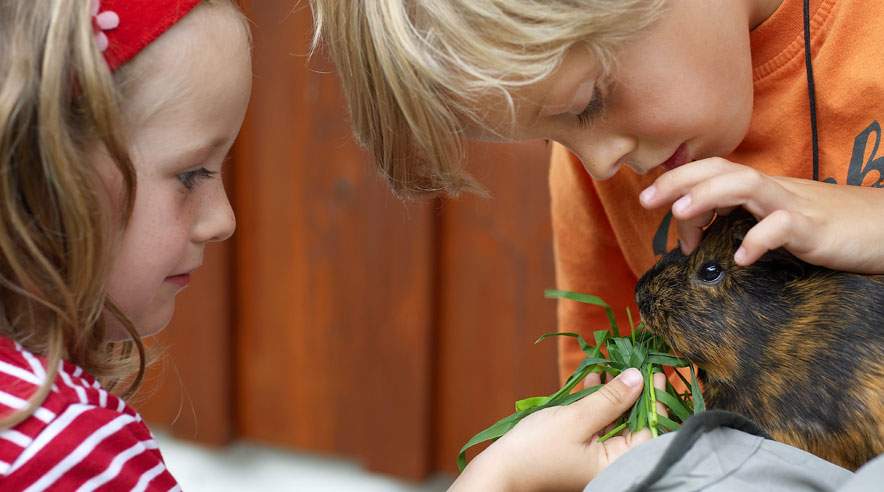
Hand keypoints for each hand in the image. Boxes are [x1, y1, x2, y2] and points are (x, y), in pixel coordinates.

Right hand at [449, 368, 665, 491]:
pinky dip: (596, 400)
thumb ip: (609, 399)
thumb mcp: (576, 420)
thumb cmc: (536, 450)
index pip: (649, 430)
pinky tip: (595, 377)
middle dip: (635, 391)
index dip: (655, 400)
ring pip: (614, 418)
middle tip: (639, 362)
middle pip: (634, 422)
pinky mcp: (579, 446)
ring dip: (614, 392)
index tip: (658, 372)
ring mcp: (594, 454)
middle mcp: (610, 460)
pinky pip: (595, 420)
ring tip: (617, 363)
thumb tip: (638, 378)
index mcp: (617, 463)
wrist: (500, 469)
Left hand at [639, 157, 883, 273]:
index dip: (678, 188)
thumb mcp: (773, 222)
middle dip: (678, 180)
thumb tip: (694, 238)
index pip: (710, 175)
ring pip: (747, 185)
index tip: (658, 214)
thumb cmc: (825, 226)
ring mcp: (792, 206)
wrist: (881, 227)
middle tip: (646, 200)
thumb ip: (737, 223)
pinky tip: (741, 259)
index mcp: (758, 190)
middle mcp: (770, 190)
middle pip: (720, 170)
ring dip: (708, 196)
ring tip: (681, 215)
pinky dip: (758, 240)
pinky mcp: (814, 229)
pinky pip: (782, 227)